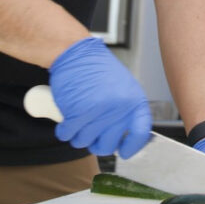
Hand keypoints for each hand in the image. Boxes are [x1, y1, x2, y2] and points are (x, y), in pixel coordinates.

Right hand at [49, 36, 151, 158]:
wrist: (75, 52)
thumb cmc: (96, 68)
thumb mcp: (122, 86)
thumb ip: (125, 111)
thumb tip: (124, 137)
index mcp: (134, 100)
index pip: (140, 134)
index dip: (131, 146)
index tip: (123, 151)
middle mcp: (119, 108)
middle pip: (108, 145)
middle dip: (96, 143)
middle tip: (90, 133)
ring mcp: (99, 111)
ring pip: (85, 141)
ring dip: (78, 135)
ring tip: (77, 119)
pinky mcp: (78, 112)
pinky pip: (68, 134)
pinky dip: (64, 130)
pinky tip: (65, 120)